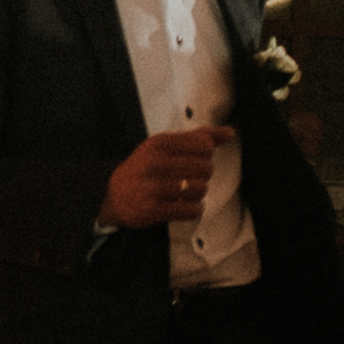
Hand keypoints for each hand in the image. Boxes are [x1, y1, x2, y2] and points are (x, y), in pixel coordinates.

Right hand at [103, 124, 230, 228]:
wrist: (113, 194)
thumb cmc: (147, 167)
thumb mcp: (166, 145)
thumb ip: (199, 137)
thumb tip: (230, 133)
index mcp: (160, 143)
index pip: (205, 146)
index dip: (205, 155)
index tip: (192, 161)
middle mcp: (155, 163)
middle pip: (206, 168)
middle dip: (203, 176)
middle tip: (190, 179)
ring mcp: (153, 187)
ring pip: (200, 189)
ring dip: (199, 194)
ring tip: (187, 193)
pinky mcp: (152, 210)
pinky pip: (191, 210)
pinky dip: (194, 210)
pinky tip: (186, 206)